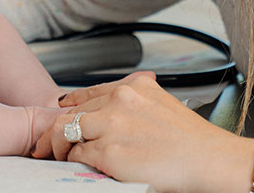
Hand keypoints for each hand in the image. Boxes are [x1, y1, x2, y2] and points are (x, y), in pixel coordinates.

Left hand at [32, 73, 253, 192]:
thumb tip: (113, 102)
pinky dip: (74, 164)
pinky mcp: (109, 153)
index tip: (57, 119)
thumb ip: (136, 98)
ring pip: (66, 134)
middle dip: (53, 132)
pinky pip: (77, 157)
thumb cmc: (190, 140)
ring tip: (57, 159)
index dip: (67, 109)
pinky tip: (81, 168)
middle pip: (69, 113)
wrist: (209, 160)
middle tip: (43, 146)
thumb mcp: (162, 103)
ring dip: (60, 149)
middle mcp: (120, 101)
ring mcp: (113, 126)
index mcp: (133, 86)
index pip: (86, 94)